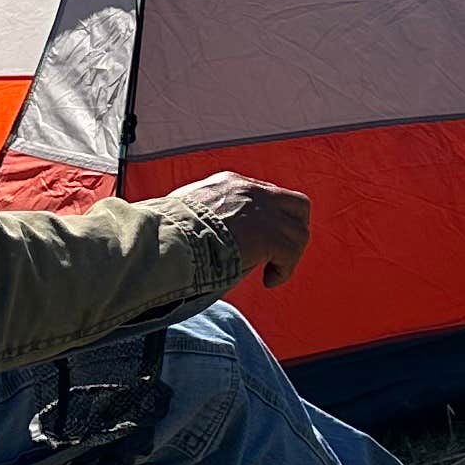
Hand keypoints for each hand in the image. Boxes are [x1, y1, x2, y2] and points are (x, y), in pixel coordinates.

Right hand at [167, 170, 312, 288]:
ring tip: (270, 271)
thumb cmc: (166, 231)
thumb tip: (204, 236)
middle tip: (279, 252)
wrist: (170, 236)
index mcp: (230, 184)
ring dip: (288, 255)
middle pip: (296, 204)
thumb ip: (202, 217)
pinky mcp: (271, 235)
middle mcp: (252, 192)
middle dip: (293, 229)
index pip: (265, 195)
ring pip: (299, 231)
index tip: (259, 240)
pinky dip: (284, 270)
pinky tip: (269, 280)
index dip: (268, 219)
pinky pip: (292, 253)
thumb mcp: (184, 211)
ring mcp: (265, 211)